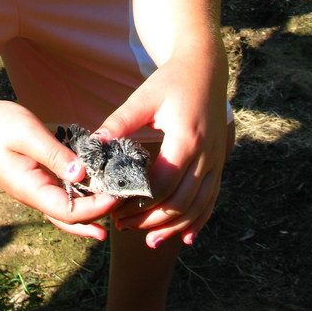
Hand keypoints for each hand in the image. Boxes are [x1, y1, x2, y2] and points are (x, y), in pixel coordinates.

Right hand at [0, 92, 117, 239]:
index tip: (116, 195)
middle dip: (94, 219)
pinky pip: (59, 189)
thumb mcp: (28, 133)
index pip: (68, 211)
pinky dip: (78, 190)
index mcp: (30, 189)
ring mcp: (33, 185)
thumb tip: (81, 174)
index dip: (94, 208)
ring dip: (88, 208)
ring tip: (112, 206)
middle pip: (67, 219)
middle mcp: (33, 193)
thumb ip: (54, 153)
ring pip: (64, 207)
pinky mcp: (35, 174)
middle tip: (120, 211)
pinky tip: (93, 182)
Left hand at [94, 54, 228, 247]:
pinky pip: (212, 200)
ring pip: (198, 207)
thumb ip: (119, 123)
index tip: (114, 207)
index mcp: (185, 139)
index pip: (162, 183)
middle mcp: (206, 155)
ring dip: (174, 228)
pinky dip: (198, 221)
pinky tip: (186, 238)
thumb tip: (92, 146)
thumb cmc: (171, 81)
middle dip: (151, 220)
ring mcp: (216, 161)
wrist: (206, 68)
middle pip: (180, 202)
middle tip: (123, 226)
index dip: (137, 201)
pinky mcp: (219, 163)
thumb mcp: (143, 98)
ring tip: (149, 241)